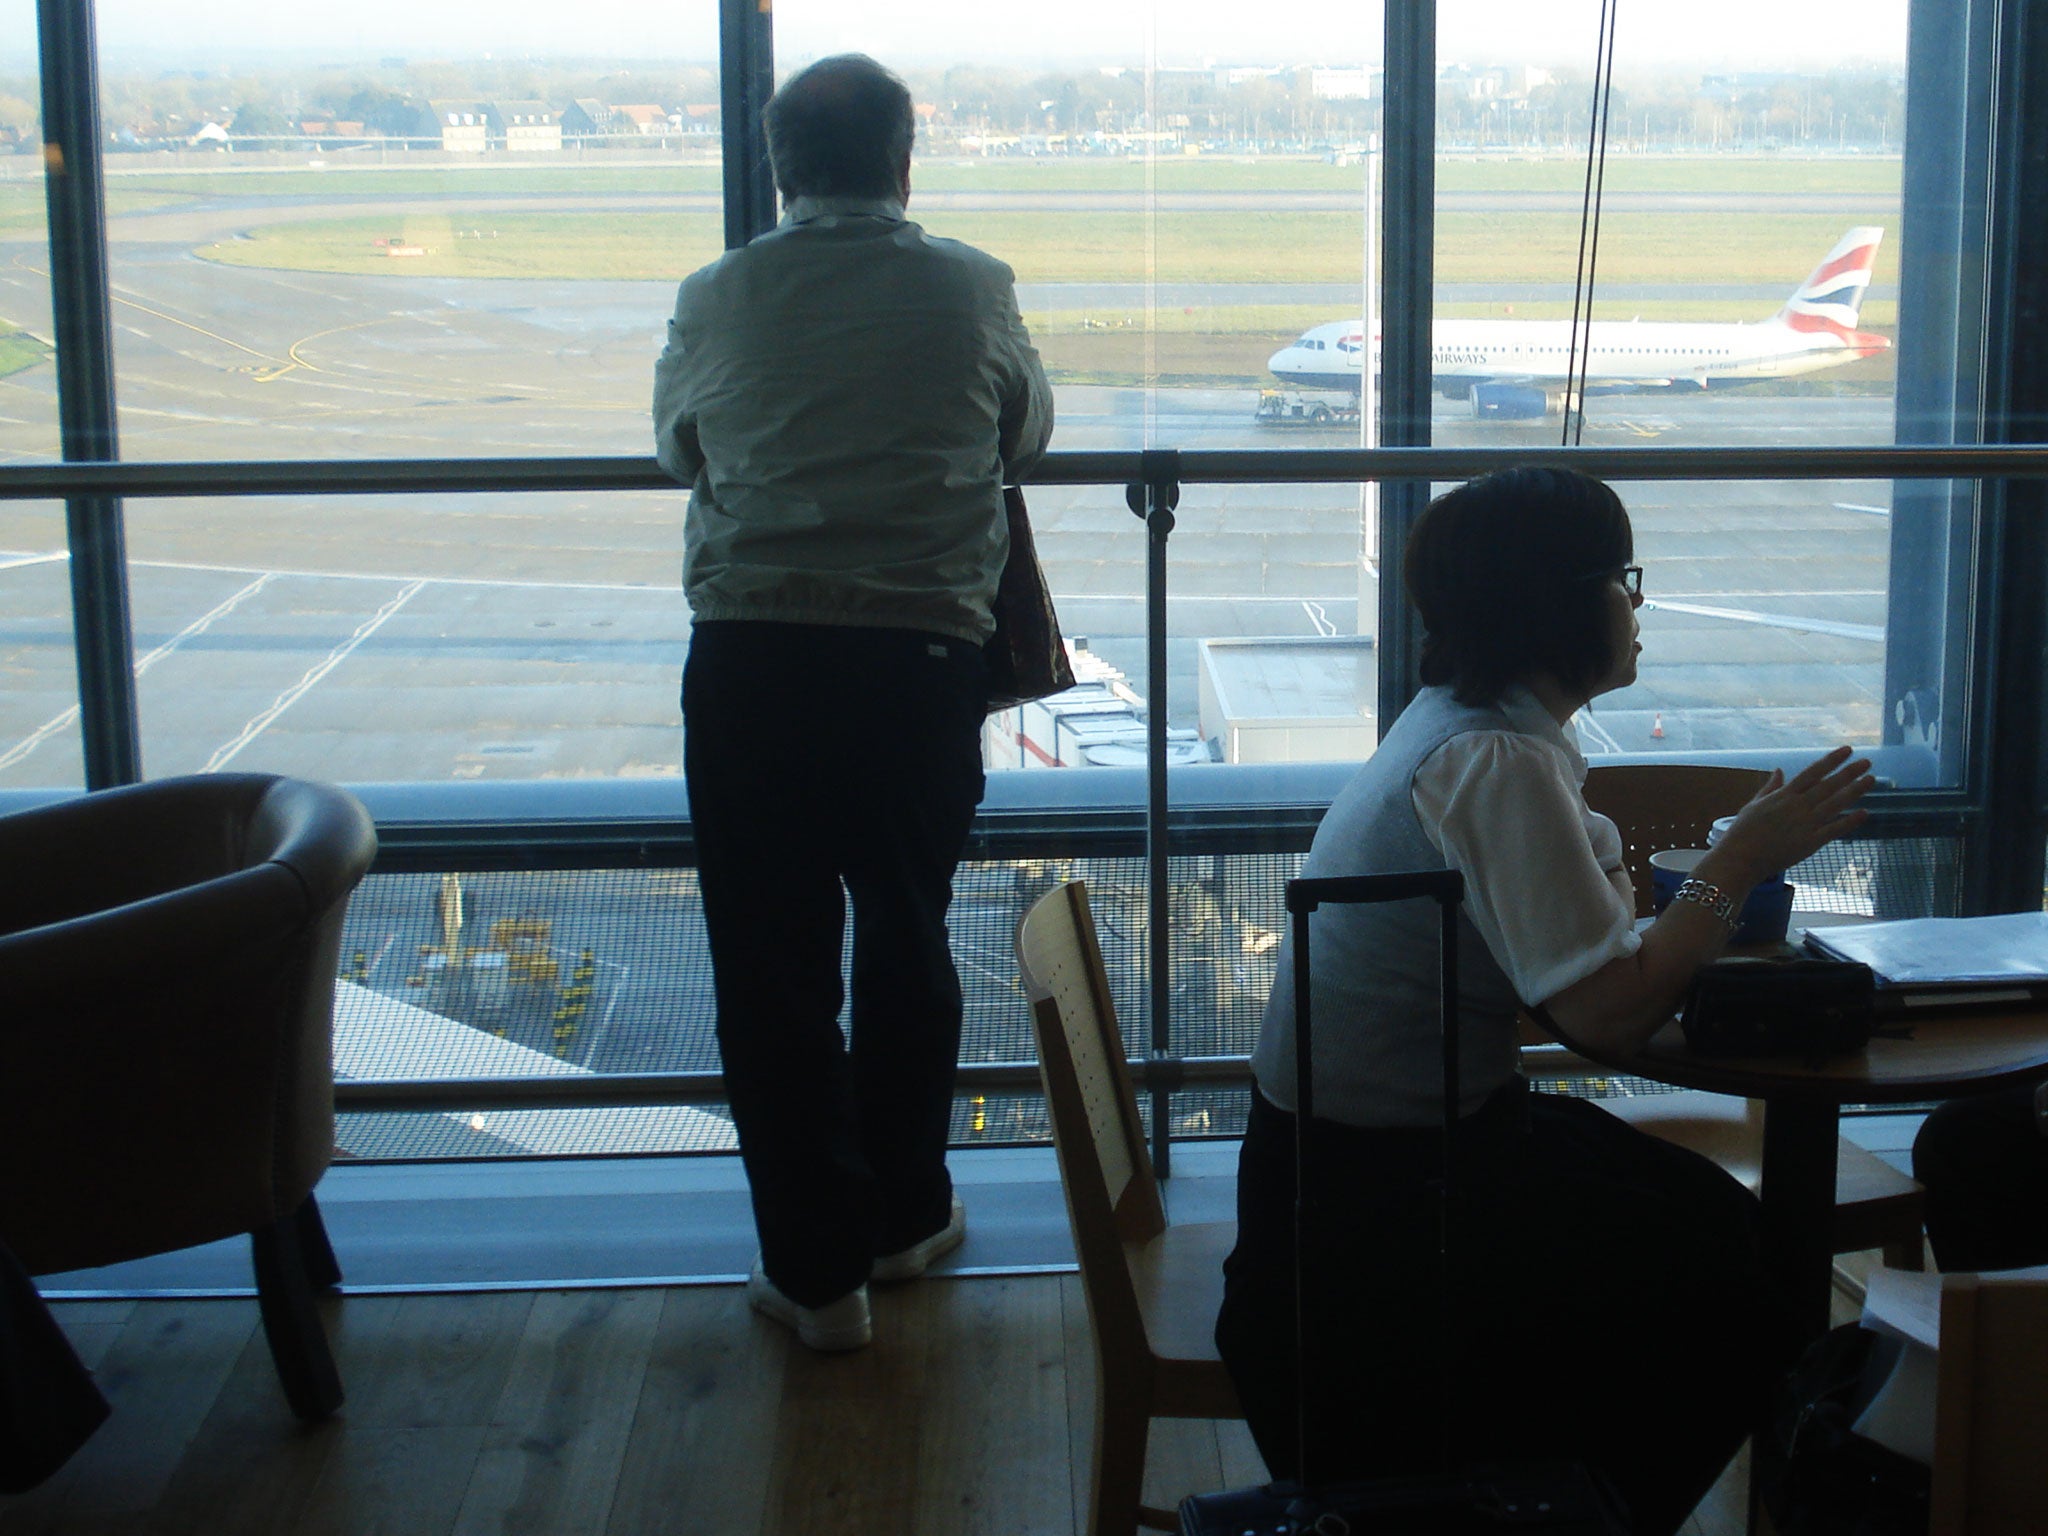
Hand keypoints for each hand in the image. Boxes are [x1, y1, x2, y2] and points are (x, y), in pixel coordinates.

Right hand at [1713, 745, 1874, 884]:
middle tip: (1867, 762)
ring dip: (1854, 791)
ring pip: (1836, 804)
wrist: (1740, 859)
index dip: (1831, 760)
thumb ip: (1770, 787)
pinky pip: (1834, 830)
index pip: (1812, 772)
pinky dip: (1850, 821)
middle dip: (1849, 772)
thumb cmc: (1742, 832)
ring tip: (1870, 779)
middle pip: (1829, 786)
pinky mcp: (1810, 843)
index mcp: (1783, 795)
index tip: (1846, 750)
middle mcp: (1797, 806)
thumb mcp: (1753, 804)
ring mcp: (1805, 824)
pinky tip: (1864, 813)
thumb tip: (1780, 770)